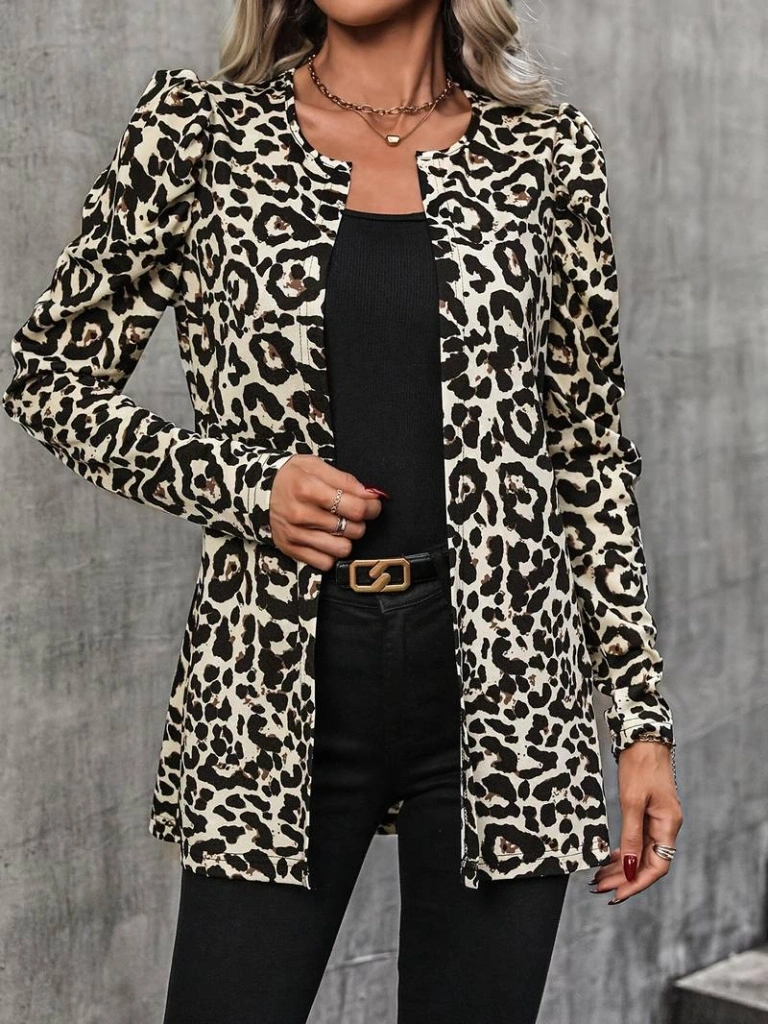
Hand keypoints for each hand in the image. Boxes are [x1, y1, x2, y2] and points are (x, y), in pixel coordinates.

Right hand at [268, 454, 384, 569]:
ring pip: (341, 549)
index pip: (355, 508)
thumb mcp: (315, 465)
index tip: (373, 505)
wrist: (257, 490)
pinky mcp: (290, 549)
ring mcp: (294, 534)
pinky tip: (327, 539)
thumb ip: (345, 479)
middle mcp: (300, 514)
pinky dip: (331, 553)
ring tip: (341, 528)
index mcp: (308, 488)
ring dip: (347, 539)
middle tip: (353, 514)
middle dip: (360, 522)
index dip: (372, 508)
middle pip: (352, 529)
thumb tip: (370, 495)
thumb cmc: (291, 476)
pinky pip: (325, 563)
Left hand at [588, 740, 682, 904]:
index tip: (616, 894)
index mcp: (668, 825)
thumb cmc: (640, 765)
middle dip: (624, 879)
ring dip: (621, 868)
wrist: (643, 738)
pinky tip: (608, 859)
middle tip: (600, 890)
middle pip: (646, 863)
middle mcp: (665, 826)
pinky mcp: (647, 813)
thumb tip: (628, 867)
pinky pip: (636, 840)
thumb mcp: (632, 801)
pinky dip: (622, 852)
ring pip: (640, 853)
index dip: (636, 883)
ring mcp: (657, 820)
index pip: (656, 866)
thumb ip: (631, 835)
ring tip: (599, 880)